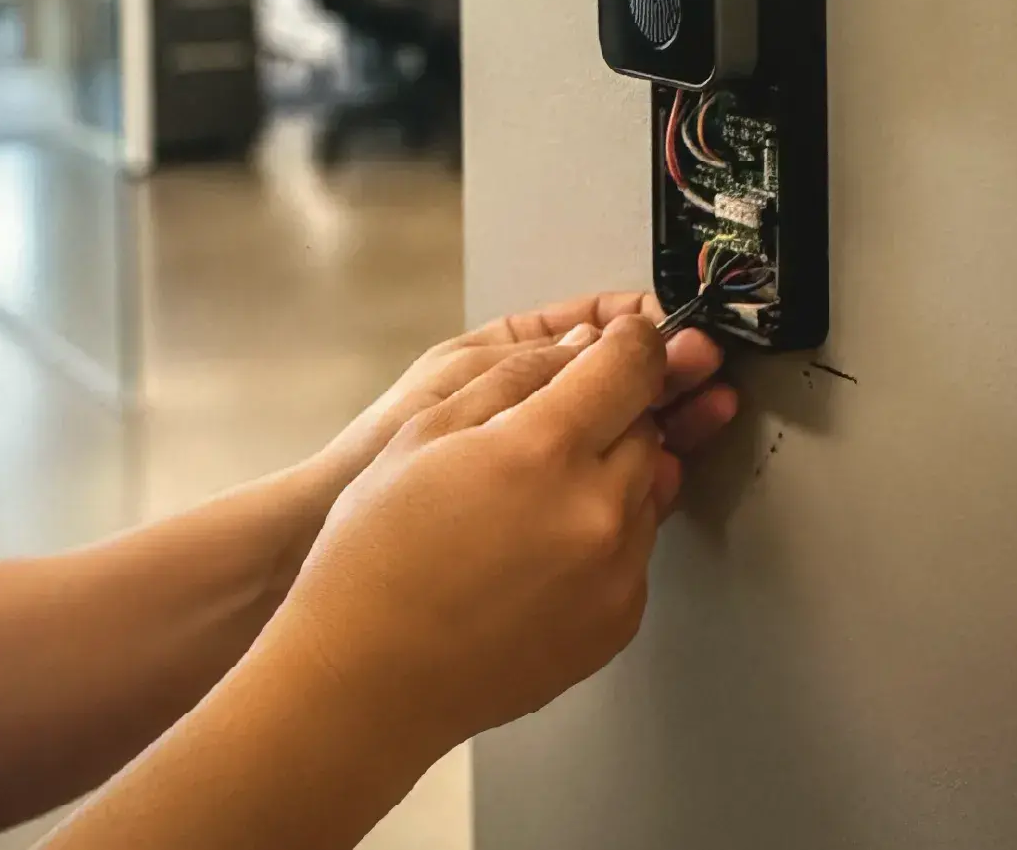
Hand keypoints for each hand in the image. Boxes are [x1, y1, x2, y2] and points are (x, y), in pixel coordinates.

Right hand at [270, 315, 700, 763]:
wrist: (368, 680)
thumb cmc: (377, 550)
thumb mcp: (426, 431)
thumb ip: (515, 379)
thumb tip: (581, 347)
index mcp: (545, 449)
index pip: (631, 366)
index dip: (632, 339)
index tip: (623, 337)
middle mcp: (599, 510)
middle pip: (648, 427)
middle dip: (616, 411)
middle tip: (554, 426)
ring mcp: (617, 575)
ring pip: (648, 489)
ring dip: (612, 473)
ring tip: (537, 495)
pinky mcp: (620, 624)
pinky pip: (636, 551)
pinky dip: (607, 533)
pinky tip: (543, 547)